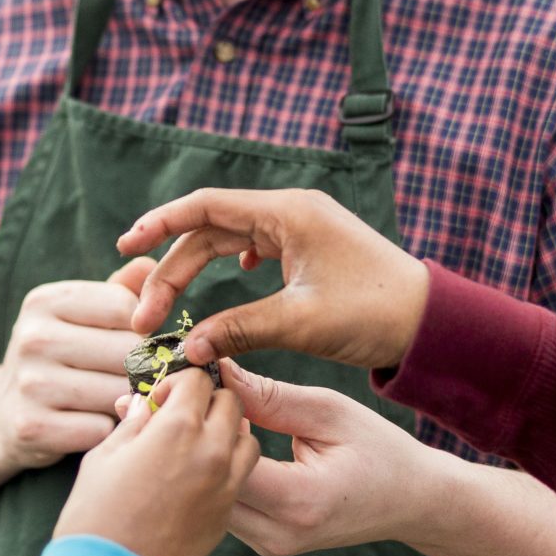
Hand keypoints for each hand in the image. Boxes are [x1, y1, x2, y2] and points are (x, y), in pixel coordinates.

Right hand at [0, 258, 157, 470]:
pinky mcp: (30, 426)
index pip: (125, 308)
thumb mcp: (82, 316)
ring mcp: (28, 383)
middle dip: (140, 370)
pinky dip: (105, 431)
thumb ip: (120, 290)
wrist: (4, 414)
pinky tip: (90, 424)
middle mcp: (31, 337)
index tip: (131, 344)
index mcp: (44, 301)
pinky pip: (100, 429)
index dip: (141, 331)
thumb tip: (148, 264)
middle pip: (126, 352)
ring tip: (113, 401)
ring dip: (126, 402)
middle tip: (131, 379)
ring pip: (118, 393)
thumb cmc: (60, 358)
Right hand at [56, 370, 261, 555]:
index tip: (161, 396)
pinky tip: (197, 472)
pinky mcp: (226, 514)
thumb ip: (133, 424)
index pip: (199, 380)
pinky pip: (241, 474)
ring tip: (194, 442)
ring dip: (225, 430)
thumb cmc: (94, 517)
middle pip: (230, 403)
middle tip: (179, 414)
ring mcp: (225, 486)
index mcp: (178, 428)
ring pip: (246, 438)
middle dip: (206, 400)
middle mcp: (211, 452)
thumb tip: (146, 405)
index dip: (179, 381)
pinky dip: (228, 463)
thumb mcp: (104, 458)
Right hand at [114, 189, 428, 368]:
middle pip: (210, 230)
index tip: (124, 248)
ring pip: (228, 244)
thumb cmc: (375, 315)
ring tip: (167, 311)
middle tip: (144, 315)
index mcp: (288, 213)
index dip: (159, 224)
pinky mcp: (309, 251)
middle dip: (172, 271)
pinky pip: (253, 251)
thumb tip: (187, 348)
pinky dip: (227, 270)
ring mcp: (301, 230)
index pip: (205, 207)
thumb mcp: (299, 323)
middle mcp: (291, 213)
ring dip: (195, 275)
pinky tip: (223, 290)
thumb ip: (238, 330)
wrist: (431, 324)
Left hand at [218, 361, 446, 555]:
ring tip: (225, 419)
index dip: (209, 420)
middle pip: (208, 486)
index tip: (211, 386)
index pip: (223, 461)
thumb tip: (219, 372)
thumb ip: (271, 396)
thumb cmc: (378, 450)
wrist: (410, 501)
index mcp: (300, 500)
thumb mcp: (330, 411)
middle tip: (209, 399)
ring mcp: (271, 546)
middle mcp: (279, 534)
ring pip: (211, 499)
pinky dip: (222, 475)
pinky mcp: (266, 545)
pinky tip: (236, 444)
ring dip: (209, 459)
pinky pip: (227, 507)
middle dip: (201, 440)